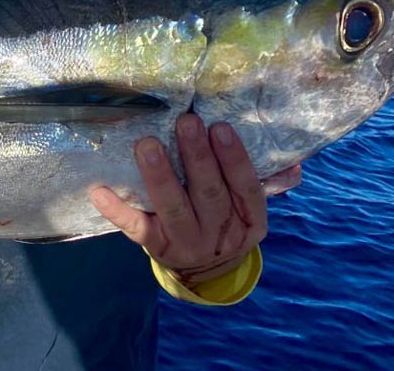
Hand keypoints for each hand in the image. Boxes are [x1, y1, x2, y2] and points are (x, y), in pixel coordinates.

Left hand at [90, 113, 293, 285]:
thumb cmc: (226, 219)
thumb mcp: (250, 207)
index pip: (246, 189)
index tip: (220, 127)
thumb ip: (267, 182)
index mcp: (250, 221)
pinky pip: (136, 228)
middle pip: (209, 194)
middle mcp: (220, 234)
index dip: (234, 159)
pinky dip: (116, 210)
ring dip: (160, 175)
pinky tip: (99, 191)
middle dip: (197, 157)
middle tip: (185, 122)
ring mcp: (186, 243)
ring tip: (147, 144)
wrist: (206, 270)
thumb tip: (294, 164)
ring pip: (173, 209)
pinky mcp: (156, 246)